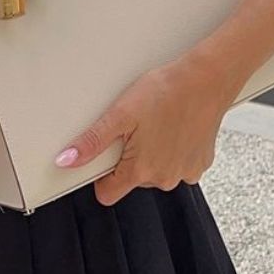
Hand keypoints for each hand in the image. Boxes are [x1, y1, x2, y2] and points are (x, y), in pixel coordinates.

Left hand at [54, 53, 241, 204]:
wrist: (208, 79)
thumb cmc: (167, 91)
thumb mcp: (121, 113)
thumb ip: (92, 141)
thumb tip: (66, 160)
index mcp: (141, 170)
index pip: (108, 194)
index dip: (102, 177)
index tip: (106, 157)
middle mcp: (165, 178)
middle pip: (134, 179)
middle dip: (131, 158)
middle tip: (136, 128)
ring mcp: (185, 173)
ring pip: (157, 172)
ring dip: (154, 154)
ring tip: (158, 124)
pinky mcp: (201, 163)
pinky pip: (179, 164)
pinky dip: (174, 151)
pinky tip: (175, 128)